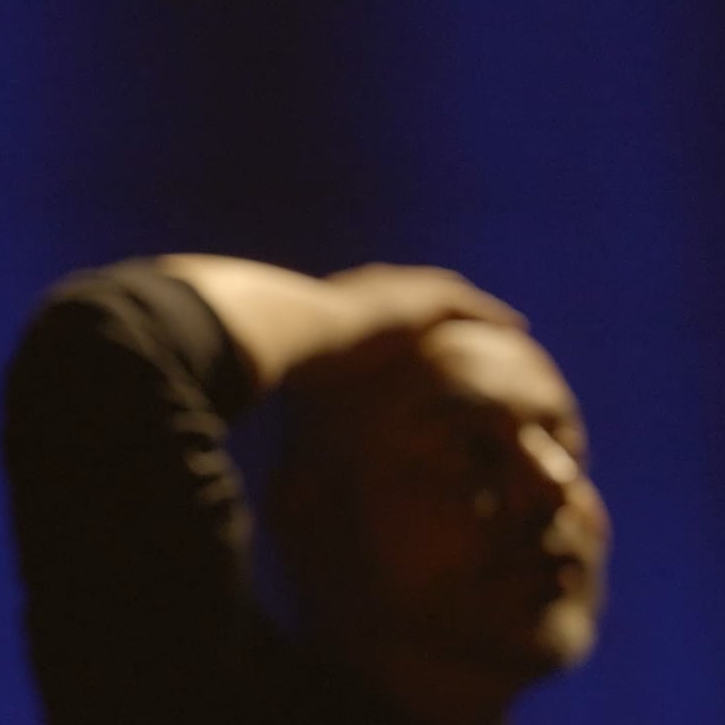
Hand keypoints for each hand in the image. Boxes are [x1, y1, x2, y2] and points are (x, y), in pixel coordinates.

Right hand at [156, 255, 525, 389]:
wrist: (274, 327)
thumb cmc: (255, 356)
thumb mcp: (253, 384)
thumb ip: (244, 400)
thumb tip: (209, 432)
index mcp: (328, 311)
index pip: (364, 316)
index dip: (385, 328)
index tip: (399, 342)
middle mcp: (362, 292)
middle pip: (409, 297)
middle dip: (433, 309)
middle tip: (458, 324)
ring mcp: (390, 293)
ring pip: (443, 298)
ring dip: (469, 312)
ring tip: (499, 326)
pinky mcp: (416, 303)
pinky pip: (465, 307)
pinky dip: (488, 315)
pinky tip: (515, 327)